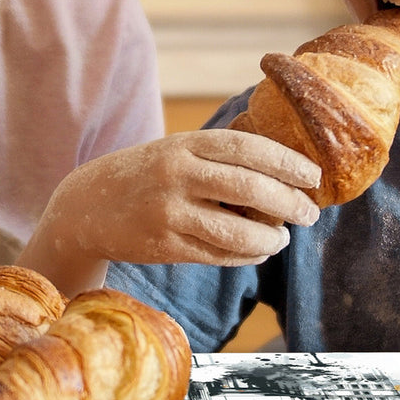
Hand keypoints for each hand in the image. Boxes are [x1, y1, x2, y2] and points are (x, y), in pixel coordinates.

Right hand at [19, 129, 321, 294]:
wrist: (87, 204)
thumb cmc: (145, 174)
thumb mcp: (175, 150)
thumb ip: (218, 157)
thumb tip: (283, 172)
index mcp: (184, 144)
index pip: (247, 147)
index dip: (286, 162)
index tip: (313, 175)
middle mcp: (176, 174)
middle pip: (249, 188)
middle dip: (288, 202)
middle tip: (309, 213)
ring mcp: (168, 212)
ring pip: (236, 231)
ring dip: (269, 238)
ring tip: (283, 239)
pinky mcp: (164, 246)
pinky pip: (218, 255)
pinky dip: (245, 255)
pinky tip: (258, 251)